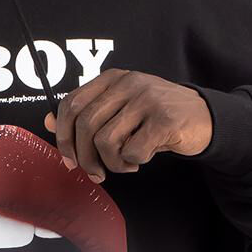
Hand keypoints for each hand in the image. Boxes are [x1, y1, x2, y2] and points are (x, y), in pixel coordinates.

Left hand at [43, 70, 213, 182]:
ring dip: (112, 163)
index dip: (63, 136)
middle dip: (85, 158)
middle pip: (85, 125)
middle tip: (95, 173)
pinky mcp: (163, 120)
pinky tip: (142, 158)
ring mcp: (147, 99)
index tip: (69, 159)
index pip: (71, 104)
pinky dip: (132, 162)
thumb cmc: (156, 117)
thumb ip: (87, 113)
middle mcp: (128, 84)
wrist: (203, 118)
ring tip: (125, 163)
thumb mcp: (119, 109)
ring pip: (106, 141)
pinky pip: (131, 151)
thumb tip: (48, 121)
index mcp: (113, 79)